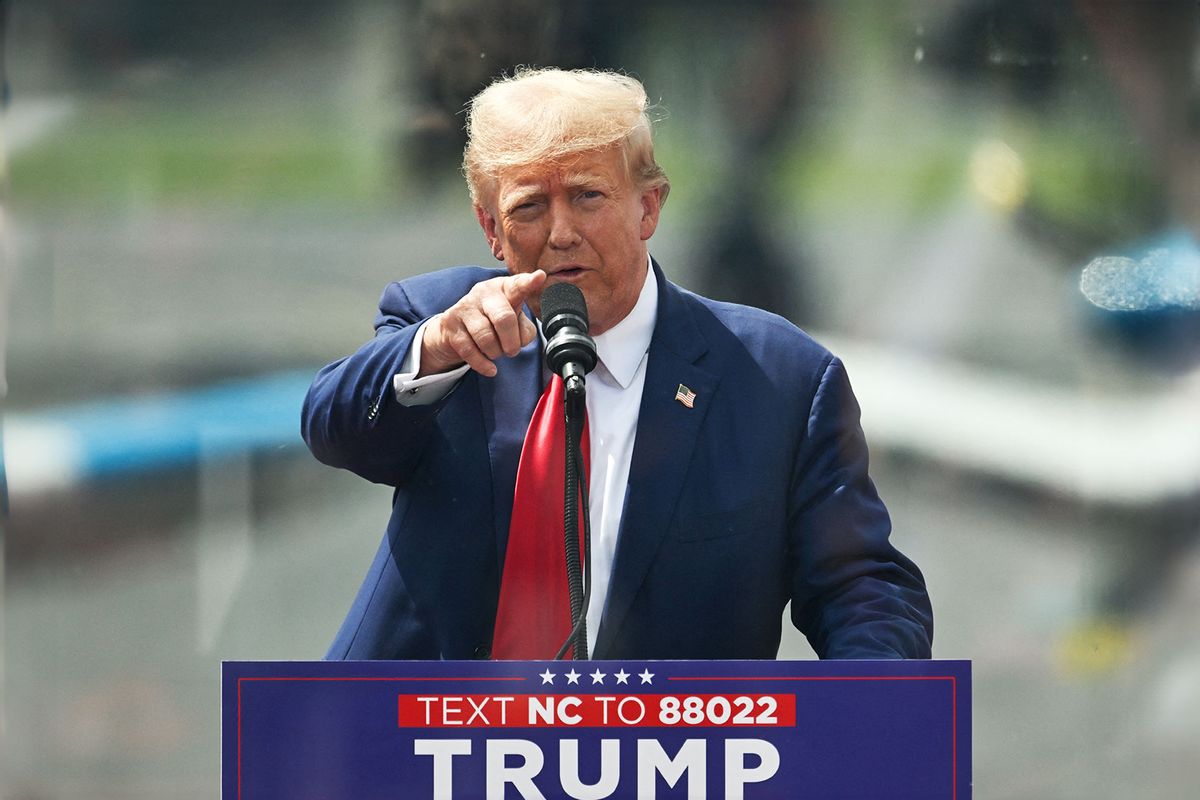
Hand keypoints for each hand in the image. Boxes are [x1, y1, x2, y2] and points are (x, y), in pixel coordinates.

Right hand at [419, 270, 546, 377]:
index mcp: (504, 288)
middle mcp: (484, 292)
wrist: (455, 329)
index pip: (518, 286)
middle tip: (512, 350)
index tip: (539, 277)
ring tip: (496, 352)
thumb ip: (524, 330)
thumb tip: (521, 339)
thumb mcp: (514, 321)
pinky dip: (483, 364)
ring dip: (496, 353)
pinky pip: (470, 350)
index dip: (528, 283)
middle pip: (504, 318)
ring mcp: (465, 307)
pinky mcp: (450, 324)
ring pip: (486, 337)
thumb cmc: (491, 321)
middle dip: (512, 342)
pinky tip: (490, 368)